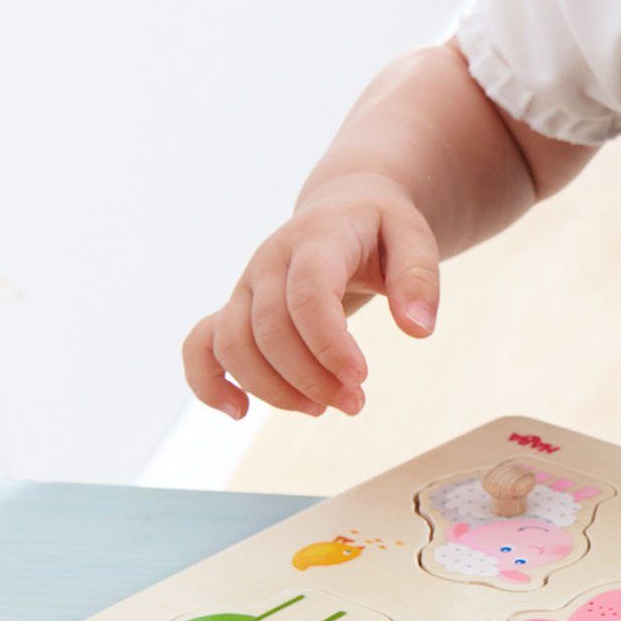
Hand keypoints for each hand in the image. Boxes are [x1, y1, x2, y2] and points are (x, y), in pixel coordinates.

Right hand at [182, 180, 439, 420]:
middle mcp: (270, 261)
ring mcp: (246, 286)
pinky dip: (207, 381)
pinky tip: (239, 411)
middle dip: (310, 378)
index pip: (306, 291)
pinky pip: (200, 345)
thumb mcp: (414, 237)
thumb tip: (418, 330)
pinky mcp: (234, 309)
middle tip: (355, 403)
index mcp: (316, 238)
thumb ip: (420, 277)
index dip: (328, 342)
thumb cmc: (380, 229)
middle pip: (269, 328)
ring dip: (273, 389)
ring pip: (233, 344)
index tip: (360, 377)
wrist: (343, 208)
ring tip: (322, 408)